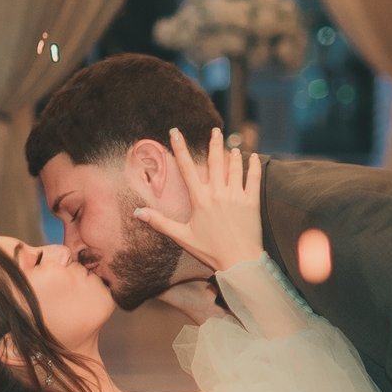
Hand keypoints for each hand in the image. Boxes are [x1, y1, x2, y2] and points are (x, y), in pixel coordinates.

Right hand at [131, 127, 262, 274]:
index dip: (180, 149)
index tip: (175, 132)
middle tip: (215, 130)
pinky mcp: (251, 202)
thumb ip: (160, 222)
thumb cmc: (209, 251)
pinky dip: (253, 166)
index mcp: (199, 200)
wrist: (238, 262)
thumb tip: (138, 213)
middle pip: (215, 161)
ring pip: (234, 167)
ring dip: (233, 154)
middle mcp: (217, 194)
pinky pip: (253, 179)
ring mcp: (236, 196)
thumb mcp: (182, 237)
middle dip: (214, 143)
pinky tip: (252, 157)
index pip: (187, 168)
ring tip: (232, 145)